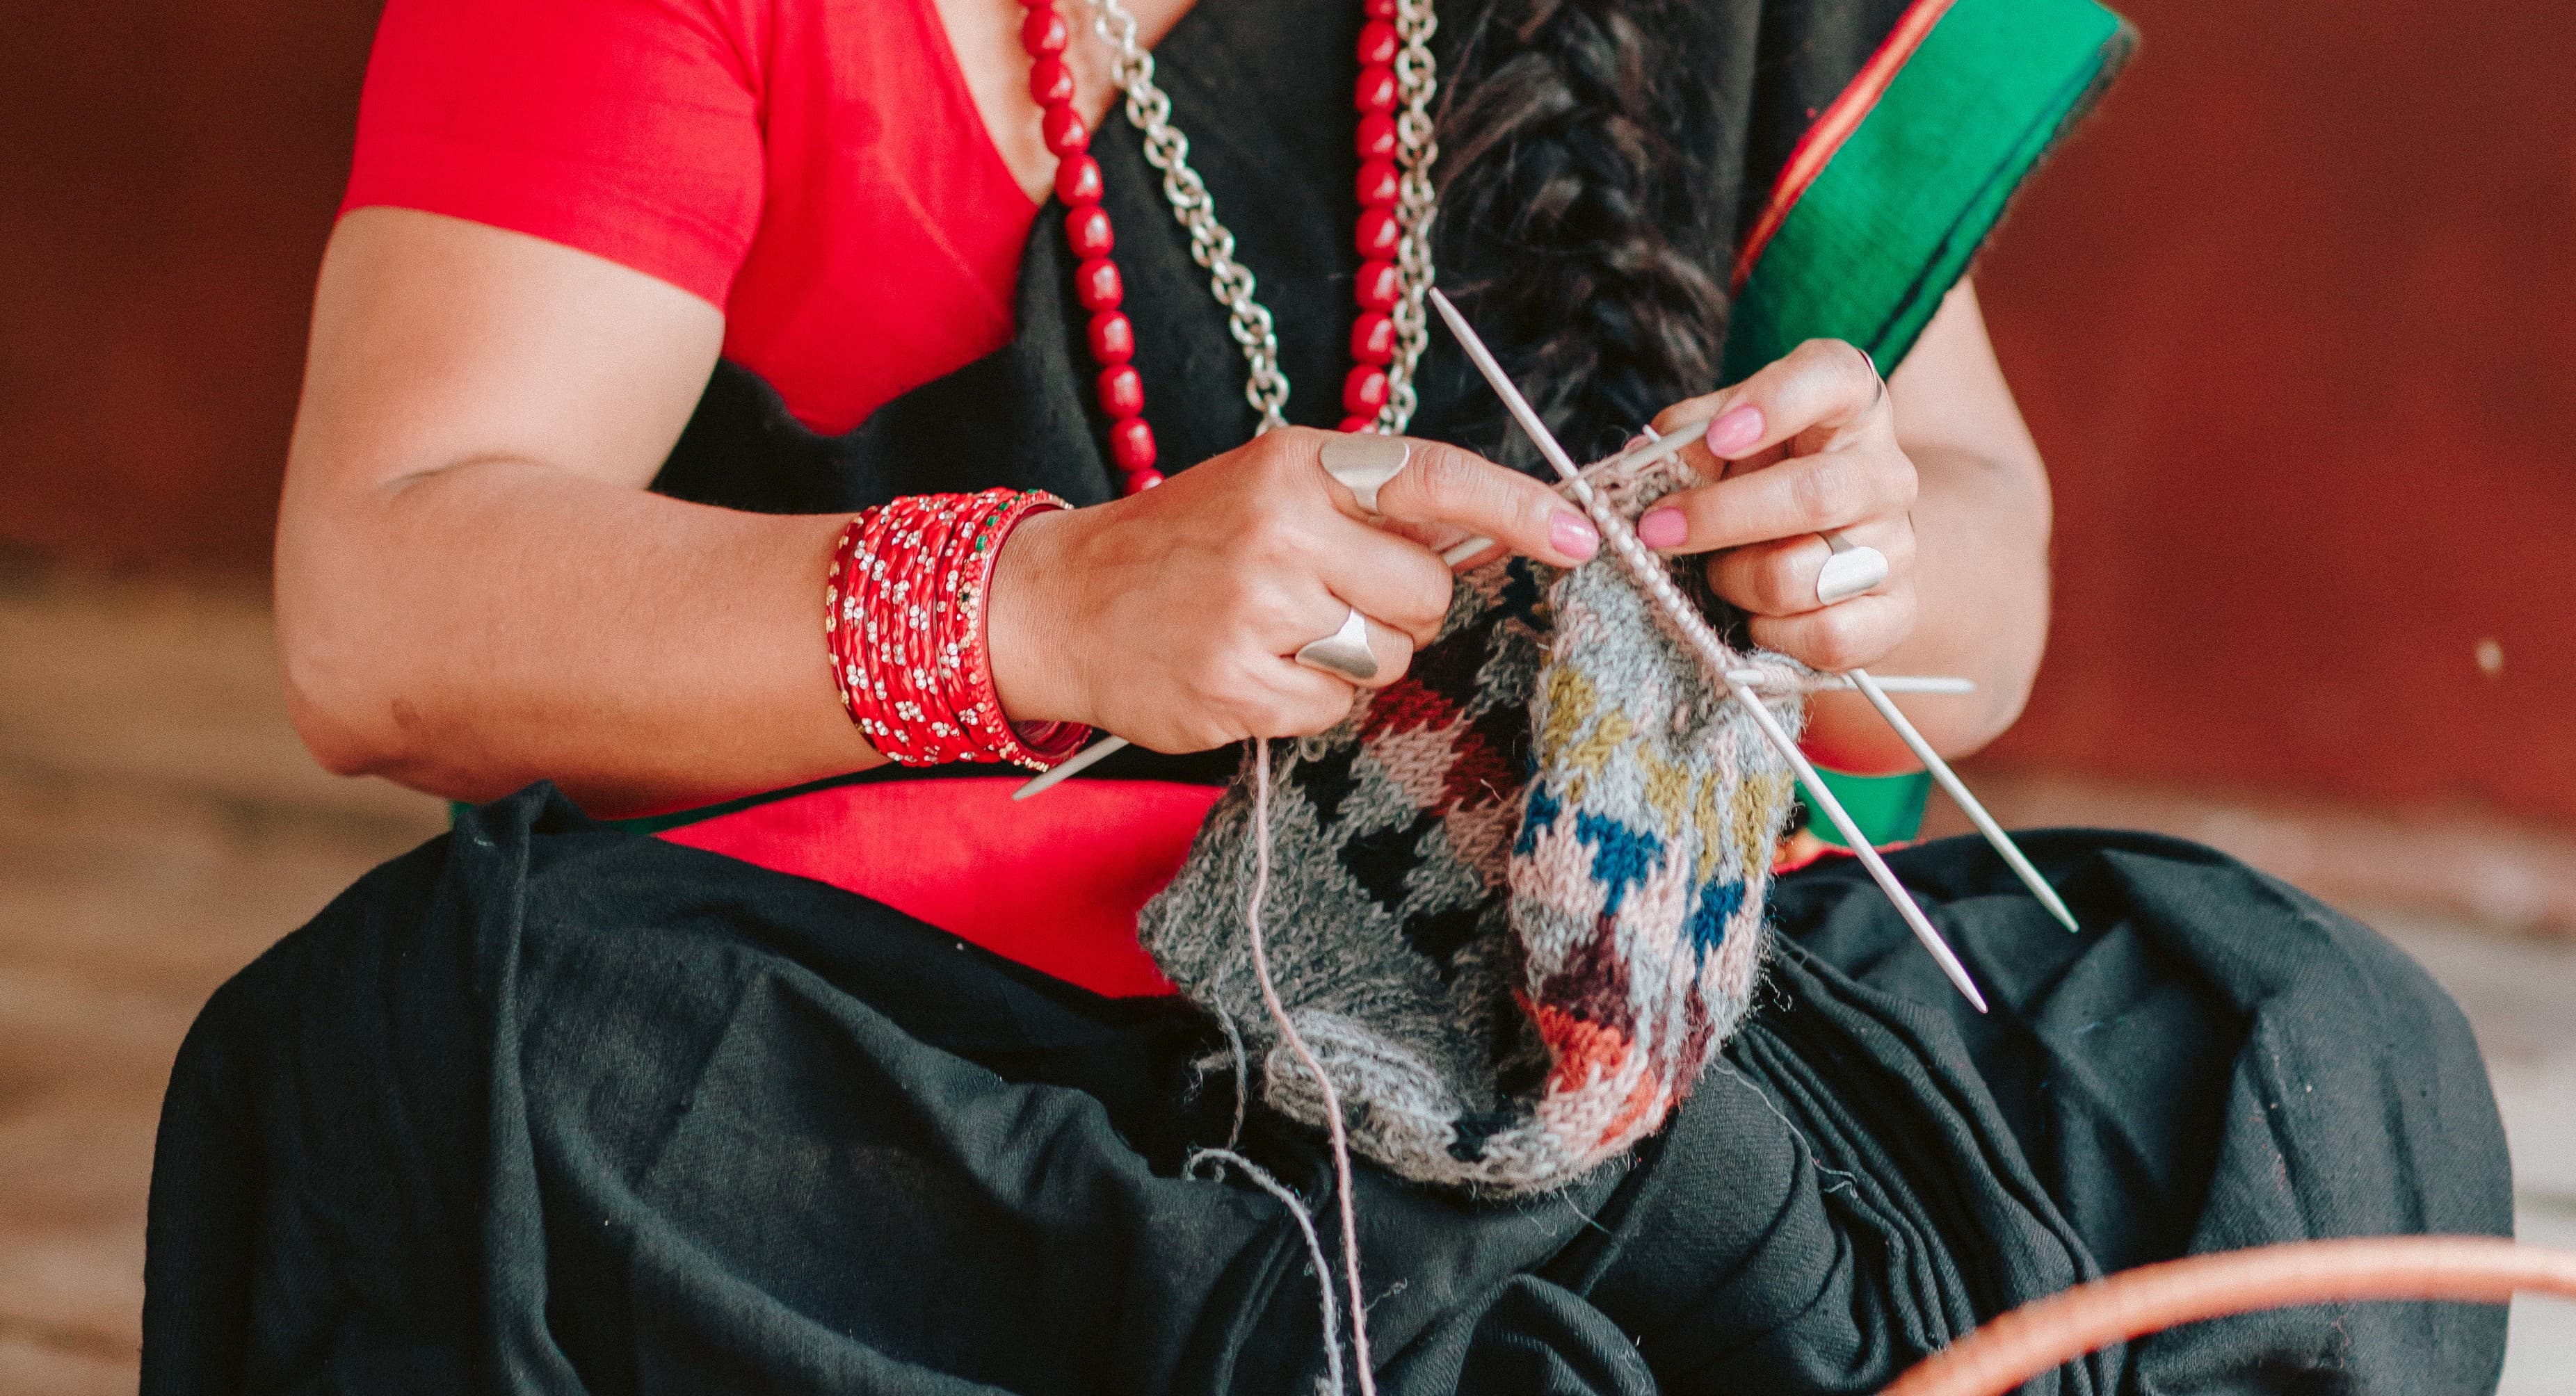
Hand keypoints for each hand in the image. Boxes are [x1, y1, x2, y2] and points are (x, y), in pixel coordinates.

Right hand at [986, 427, 1601, 751]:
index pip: (1434, 479)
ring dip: (1353, 661)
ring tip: (1280, 634)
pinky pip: (1334, 711)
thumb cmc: (1185, 543)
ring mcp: (1257, 612)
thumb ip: (1376, 505)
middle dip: (1398, 610)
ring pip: (1387, 660)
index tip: (1580, 538)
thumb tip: (1502, 536)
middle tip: (1329, 599)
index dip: (1516, 511)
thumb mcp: (1274, 487)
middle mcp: (1282, 529)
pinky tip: (1252, 670)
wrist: (1061, 602)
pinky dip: (1306, 702)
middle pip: (1425, 596)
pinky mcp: (1238, 687)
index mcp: (1298, 464)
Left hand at [1634, 339, 1918, 671]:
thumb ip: (1686, 437)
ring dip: (1735, 580)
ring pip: (1802, 577)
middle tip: (1657, 529)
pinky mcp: (1896, 612)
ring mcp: (1896, 546)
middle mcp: (1885, 471)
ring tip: (1718, 573)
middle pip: (1815, 495)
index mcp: (1849, 405)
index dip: (1777, 403)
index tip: (1719, 435)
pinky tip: (1754, 617)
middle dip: (1720, 517)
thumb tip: (1643, 460)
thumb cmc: (1759, 477)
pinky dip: (1771, 633)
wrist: (1824, 545)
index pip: (1836, 378)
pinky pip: (1828, 637)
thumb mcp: (1721, 439)